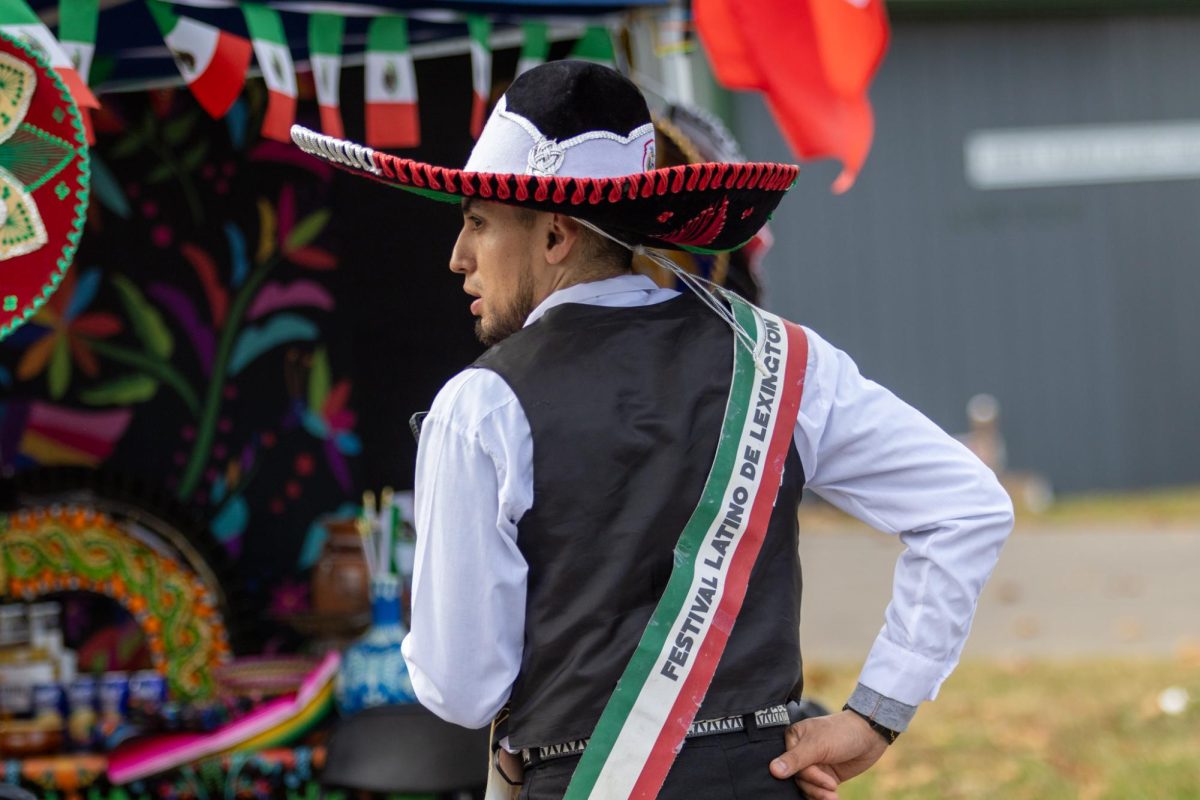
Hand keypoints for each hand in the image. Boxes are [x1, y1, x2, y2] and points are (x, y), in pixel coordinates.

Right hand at [769, 710, 888, 799]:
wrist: (870, 736)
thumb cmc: (841, 732)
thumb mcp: (818, 745)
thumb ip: (795, 759)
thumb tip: (772, 770)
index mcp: (793, 739)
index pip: (789, 764)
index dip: (806, 774)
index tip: (822, 777)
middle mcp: (800, 752)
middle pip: (798, 778)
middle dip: (814, 785)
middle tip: (831, 786)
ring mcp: (813, 765)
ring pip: (806, 786)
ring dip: (819, 793)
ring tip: (833, 796)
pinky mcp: (825, 775)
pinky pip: (817, 790)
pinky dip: (823, 796)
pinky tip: (832, 798)